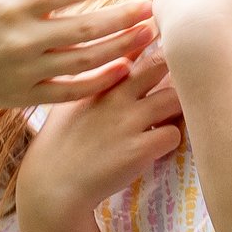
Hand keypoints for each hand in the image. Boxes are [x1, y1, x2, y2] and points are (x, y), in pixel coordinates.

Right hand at [0, 0, 155, 111]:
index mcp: (9, 3)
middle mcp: (19, 38)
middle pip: (87, 27)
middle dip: (125, 17)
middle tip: (153, 7)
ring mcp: (22, 71)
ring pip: (85, 61)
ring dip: (122, 48)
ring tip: (148, 35)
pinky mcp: (21, 97)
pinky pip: (70, 92)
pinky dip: (99, 81)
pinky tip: (123, 69)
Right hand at [18, 52, 183, 222]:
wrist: (52, 185)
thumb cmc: (60, 143)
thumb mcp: (69, 101)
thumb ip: (92, 80)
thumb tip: (118, 63)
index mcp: (97, 81)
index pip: (131, 49)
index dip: (152, 45)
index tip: (163, 48)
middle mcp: (114, 96)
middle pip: (161, 65)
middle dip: (174, 71)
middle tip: (178, 86)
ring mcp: (128, 121)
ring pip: (175, 98)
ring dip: (177, 108)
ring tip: (168, 119)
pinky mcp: (140, 149)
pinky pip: (174, 134)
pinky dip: (172, 139)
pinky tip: (159, 146)